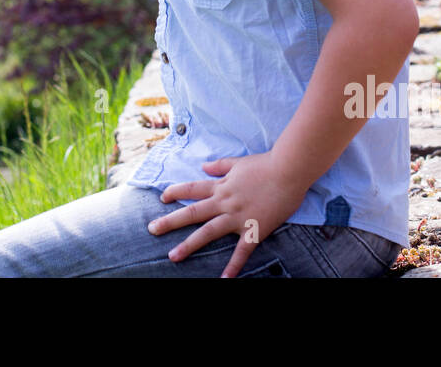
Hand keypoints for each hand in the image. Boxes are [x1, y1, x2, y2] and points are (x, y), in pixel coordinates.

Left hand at [146, 151, 308, 277]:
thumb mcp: (238, 162)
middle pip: (192, 212)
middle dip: (170, 221)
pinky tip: (224, 278)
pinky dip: (234, 265)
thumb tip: (203, 167)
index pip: (193, 189)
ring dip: (190, 245)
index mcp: (221, 186)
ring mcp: (237, 217)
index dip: (176, 192)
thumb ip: (219, 166)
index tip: (162, 197)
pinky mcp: (254, 229)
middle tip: (151, 229)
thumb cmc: (265, 164)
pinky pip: (242, 251)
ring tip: (173, 256)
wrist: (288, 170)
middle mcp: (224, 202)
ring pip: (208, 232)